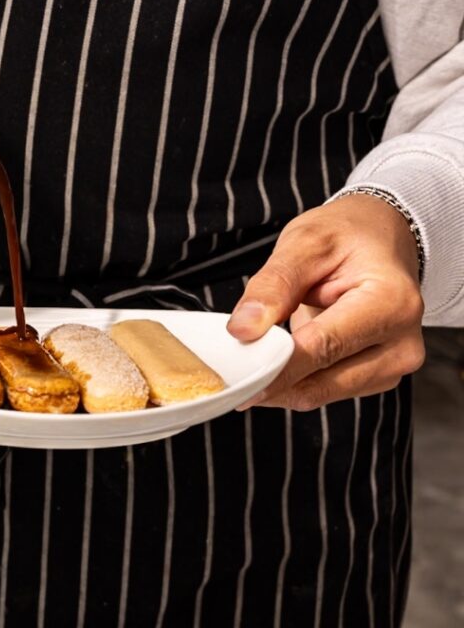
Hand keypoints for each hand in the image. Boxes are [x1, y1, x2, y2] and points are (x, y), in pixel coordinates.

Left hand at [227, 194, 424, 410]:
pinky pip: (326, 389)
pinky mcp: (378, 375)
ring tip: (247, 359)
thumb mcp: (304, 243)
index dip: (275, 365)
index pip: (323, 346)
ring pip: (322, 393)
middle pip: (323, 380)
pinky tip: (273, 360)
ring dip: (280, 384)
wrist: (380, 237)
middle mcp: (401, 343)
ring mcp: (393, 364)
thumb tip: (243, 330)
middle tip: (226, 373)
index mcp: (391, 303)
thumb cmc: (346, 235)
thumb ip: (273, 286)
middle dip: (270, 379)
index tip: (236, 374)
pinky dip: (293, 380)